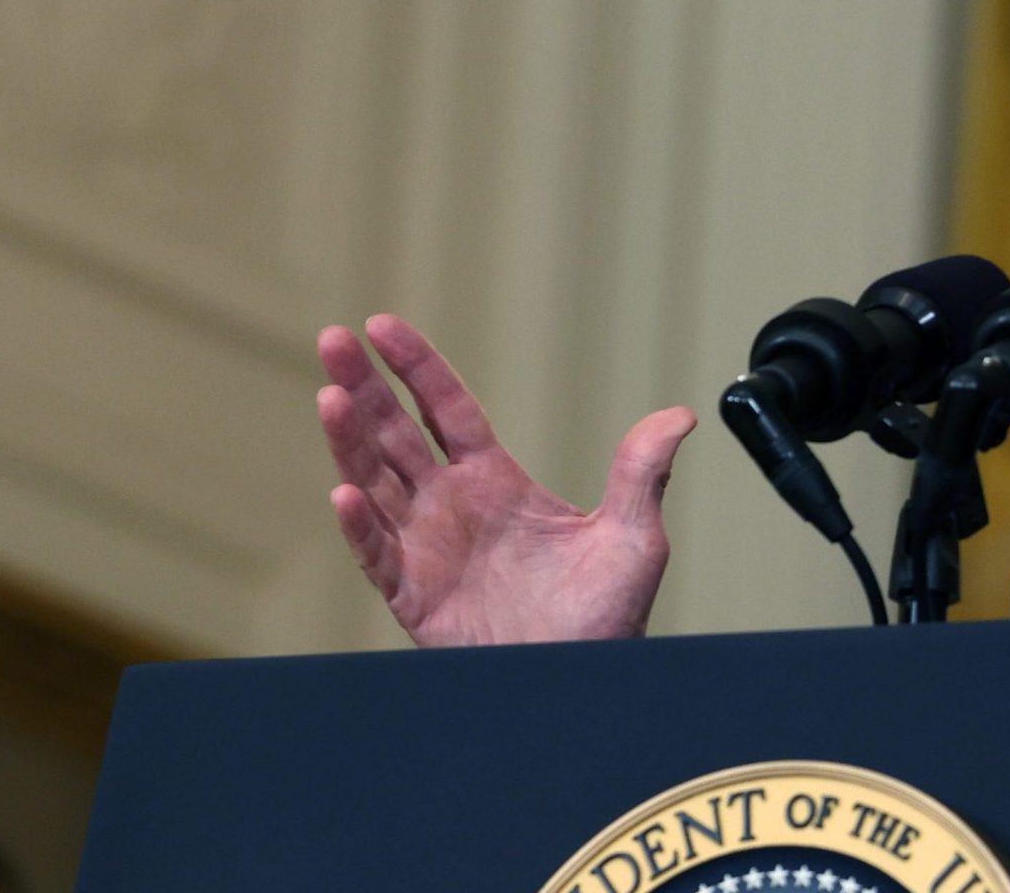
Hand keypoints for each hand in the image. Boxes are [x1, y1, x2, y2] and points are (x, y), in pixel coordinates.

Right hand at [314, 314, 695, 646]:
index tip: (381, 326)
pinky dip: (359, 527)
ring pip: (374, 484)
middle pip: (394, 435)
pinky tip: (345, 492)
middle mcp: (451, 509)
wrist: (584, 683)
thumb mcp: (633, 537)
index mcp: (495, 482)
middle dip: (362, 387)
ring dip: (350, 442)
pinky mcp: (415, 599)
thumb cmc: (606, 616)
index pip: (444, 410)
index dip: (415, 368)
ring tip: (329, 396)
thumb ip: (642, 473)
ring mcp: (426, 551)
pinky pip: (379, 557)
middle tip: (332, 338)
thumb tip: (680, 416)